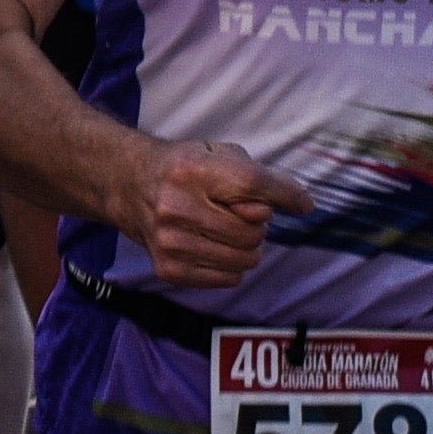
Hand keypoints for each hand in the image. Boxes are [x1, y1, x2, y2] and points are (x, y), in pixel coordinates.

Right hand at [126, 139, 312, 289]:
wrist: (130, 185)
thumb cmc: (185, 168)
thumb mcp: (218, 154)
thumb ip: (257, 177)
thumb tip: (300, 206)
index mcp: (192, 170)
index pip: (253, 185)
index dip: (285, 195)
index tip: (302, 204)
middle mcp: (177, 207)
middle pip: (253, 231)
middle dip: (258, 224)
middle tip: (241, 212)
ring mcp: (171, 242)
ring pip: (246, 259)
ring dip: (247, 247)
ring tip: (226, 229)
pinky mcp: (169, 269)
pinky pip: (230, 279)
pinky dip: (232, 266)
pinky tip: (213, 245)